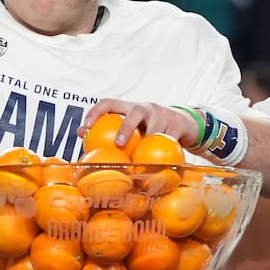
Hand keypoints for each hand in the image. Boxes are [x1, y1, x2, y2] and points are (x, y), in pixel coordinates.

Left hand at [79, 99, 201, 147]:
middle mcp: (146, 107)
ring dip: (148, 142)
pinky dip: (164, 152)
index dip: (96, 112)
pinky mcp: (178, 124)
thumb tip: (84, 139)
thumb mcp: (135, 128)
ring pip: (155, 127)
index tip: (87, 127)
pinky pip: (170, 140)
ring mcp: (163, 114)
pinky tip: (159, 166)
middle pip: (135, 112)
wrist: (185, 123)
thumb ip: (112, 132)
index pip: (109, 103)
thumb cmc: (151, 129)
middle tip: (119, 143)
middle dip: (126, 127)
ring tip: (142, 159)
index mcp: (130, 107)